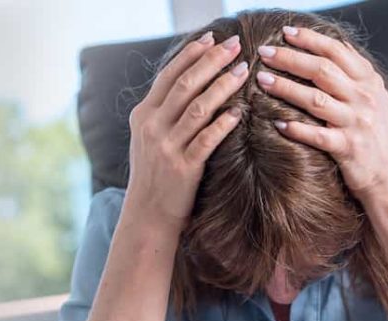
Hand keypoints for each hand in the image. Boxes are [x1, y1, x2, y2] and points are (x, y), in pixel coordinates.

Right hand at [126, 31, 248, 228]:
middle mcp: (152, 127)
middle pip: (186, 85)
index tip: (213, 38)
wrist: (148, 215)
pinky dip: (223, 124)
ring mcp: (166, 147)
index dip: (192, 54)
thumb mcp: (150, 138)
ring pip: (198, 108)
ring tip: (244, 72)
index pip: (169, 75)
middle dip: (212, 61)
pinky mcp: (183, 168)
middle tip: (236, 46)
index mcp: (144, 115)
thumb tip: (191, 82)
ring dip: (223, 86)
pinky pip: (206, 140)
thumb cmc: (156, 175)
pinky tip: (239, 112)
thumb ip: (164, 112)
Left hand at [256, 26, 387, 202]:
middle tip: (265, 52)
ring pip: (316, 100)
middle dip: (290, 59)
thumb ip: (358, 71)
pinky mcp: (348, 148)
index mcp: (368, 81)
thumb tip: (340, 44)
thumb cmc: (377, 131)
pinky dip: (297, 129)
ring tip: (263, 80)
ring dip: (286, 88)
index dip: (310, 40)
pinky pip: (318, 136)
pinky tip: (278, 123)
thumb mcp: (376, 95)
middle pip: (322, 71)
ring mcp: (356, 123)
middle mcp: (364, 99)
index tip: (285, 32)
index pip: (336, 52)